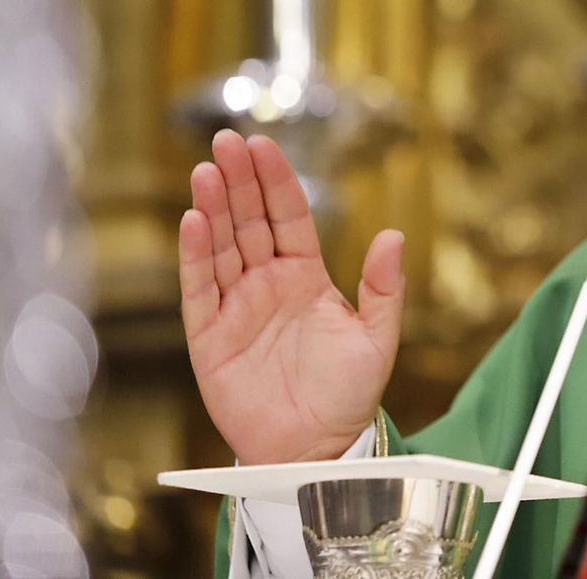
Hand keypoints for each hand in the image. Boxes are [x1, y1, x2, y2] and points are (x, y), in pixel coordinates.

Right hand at [179, 130, 404, 464]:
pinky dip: (195, 256)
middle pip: (249, 222)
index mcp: (307, 277)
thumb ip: (384, 288)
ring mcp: (237, 308)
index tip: (264, 144)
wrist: (317, 448)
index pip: (289, 217)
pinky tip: (192, 220)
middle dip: (239, 180)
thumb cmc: (348, 395)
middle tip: (226, 139)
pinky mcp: (210, 338)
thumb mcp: (378, 338)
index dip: (276, 181)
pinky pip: (199, 289)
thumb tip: (394, 236)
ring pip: (221, 247)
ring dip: (213, 208)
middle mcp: (268, 284)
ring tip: (206, 169)